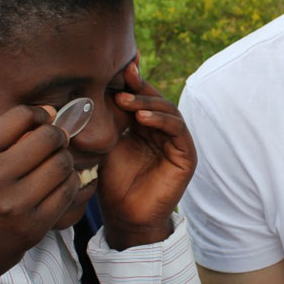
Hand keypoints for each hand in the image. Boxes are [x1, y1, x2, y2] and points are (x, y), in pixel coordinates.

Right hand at [0, 105, 77, 283]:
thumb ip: (4, 137)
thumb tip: (49, 110)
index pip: (20, 116)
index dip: (38, 114)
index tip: (41, 122)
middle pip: (49, 138)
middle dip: (58, 136)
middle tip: (56, 143)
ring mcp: (15, 204)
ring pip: (63, 164)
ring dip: (65, 160)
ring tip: (56, 164)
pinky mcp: (34, 226)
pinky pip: (67, 191)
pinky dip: (69, 183)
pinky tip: (59, 184)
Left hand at [97, 57, 196, 248]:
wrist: (125, 216)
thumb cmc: (113, 183)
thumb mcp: (107, 144)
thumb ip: (110, 119)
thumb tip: (97, 87)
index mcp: (146, 127)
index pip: (143, 97)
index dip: (133, 81)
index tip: (119, 67)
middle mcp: (164, 132)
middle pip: (157, 99)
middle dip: (139, 87)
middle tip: (121, 80)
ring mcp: (177, 143)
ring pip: (169, 111)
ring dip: (148, 102)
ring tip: (126, 100)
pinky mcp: (186, 156)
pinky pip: (177, 130)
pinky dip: (162, 120)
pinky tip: (142, 118)